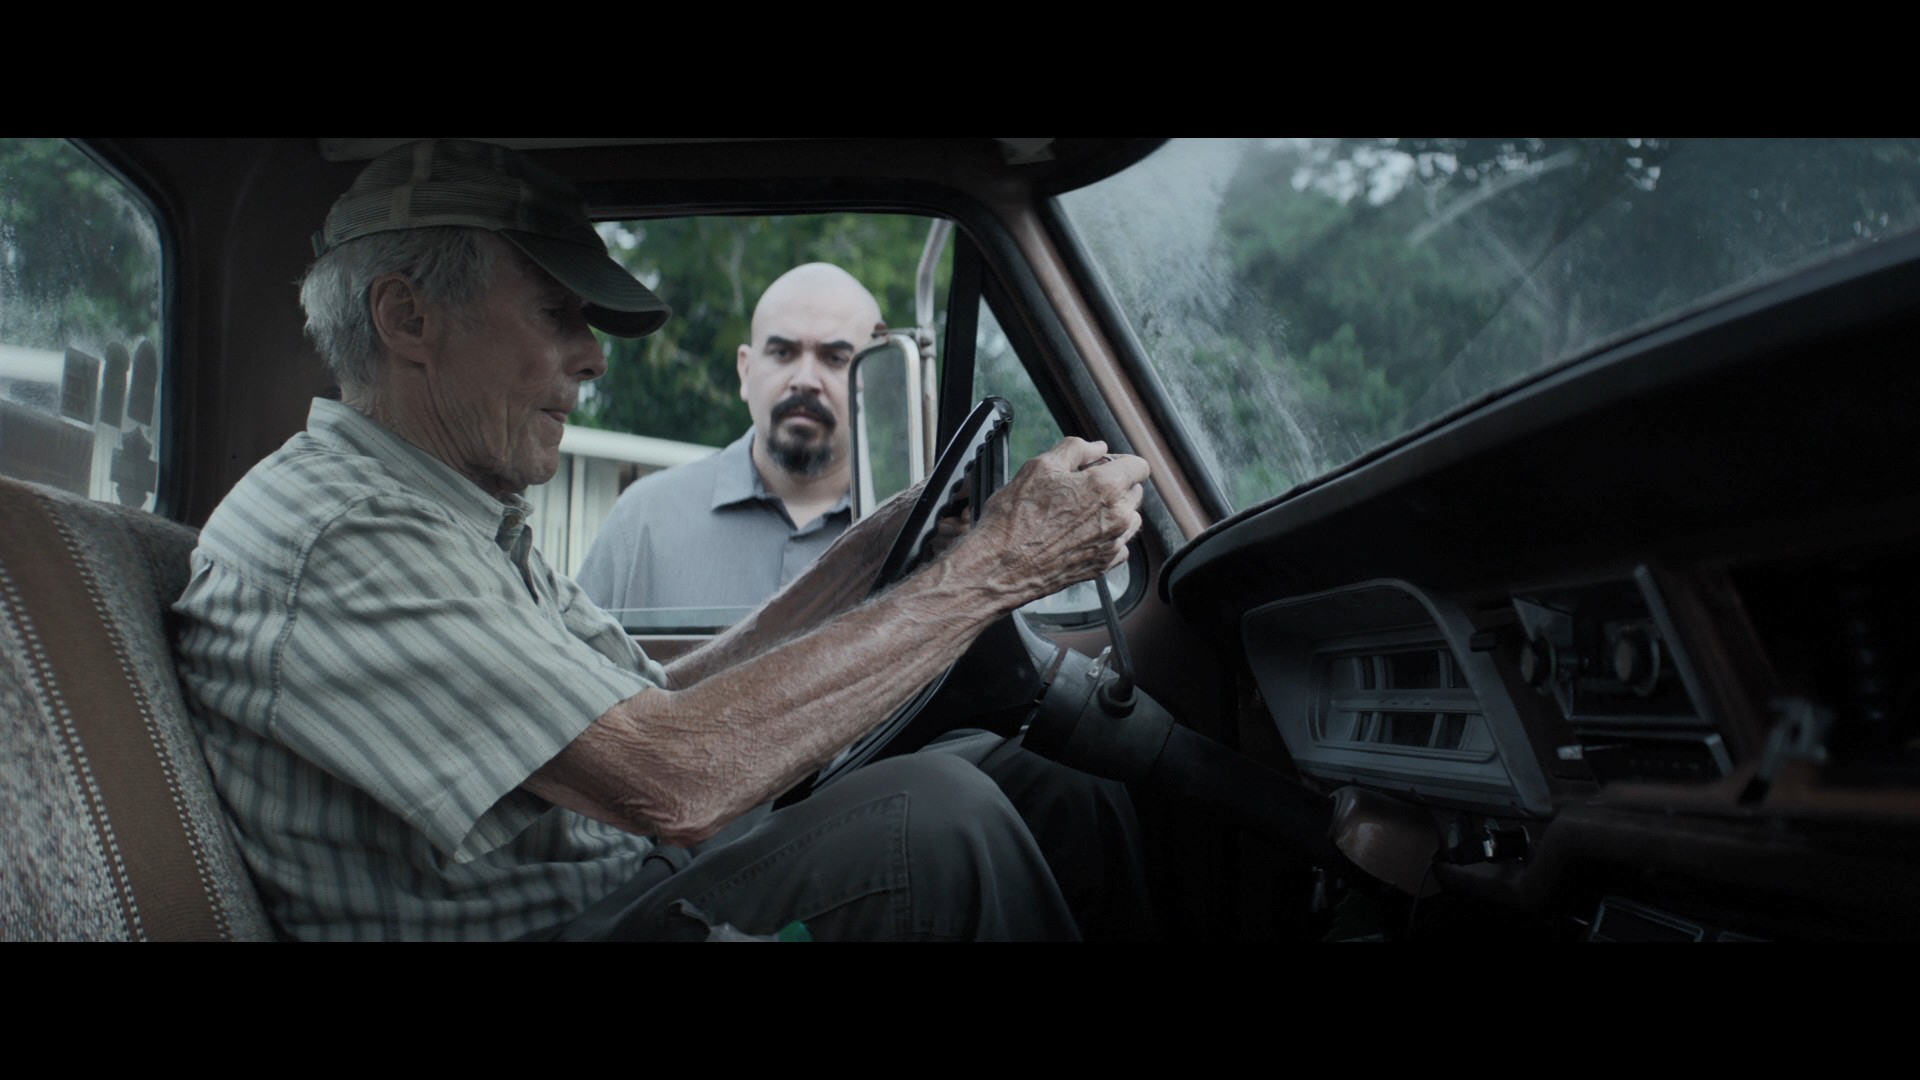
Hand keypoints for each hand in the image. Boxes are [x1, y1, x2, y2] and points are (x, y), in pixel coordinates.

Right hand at [961, 438, 1147, 604]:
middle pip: (1135, 492)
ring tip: (1079, 512)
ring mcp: (1112, 544)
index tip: (1102, 464)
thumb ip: (1076, 449)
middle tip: (1081, 487)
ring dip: (1113, 511)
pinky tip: (1078, 534)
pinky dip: (1105, 536)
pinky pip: (1118, 545)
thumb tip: (1096, 448)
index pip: (1139, 466)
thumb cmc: (1015, 519)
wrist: (1001, 567)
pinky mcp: (1104, 566)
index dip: (1120, 460)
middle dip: (1115, 485)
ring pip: (1130, 519)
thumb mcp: (1040, 467)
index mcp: (1105, 488)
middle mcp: (1117, 517)